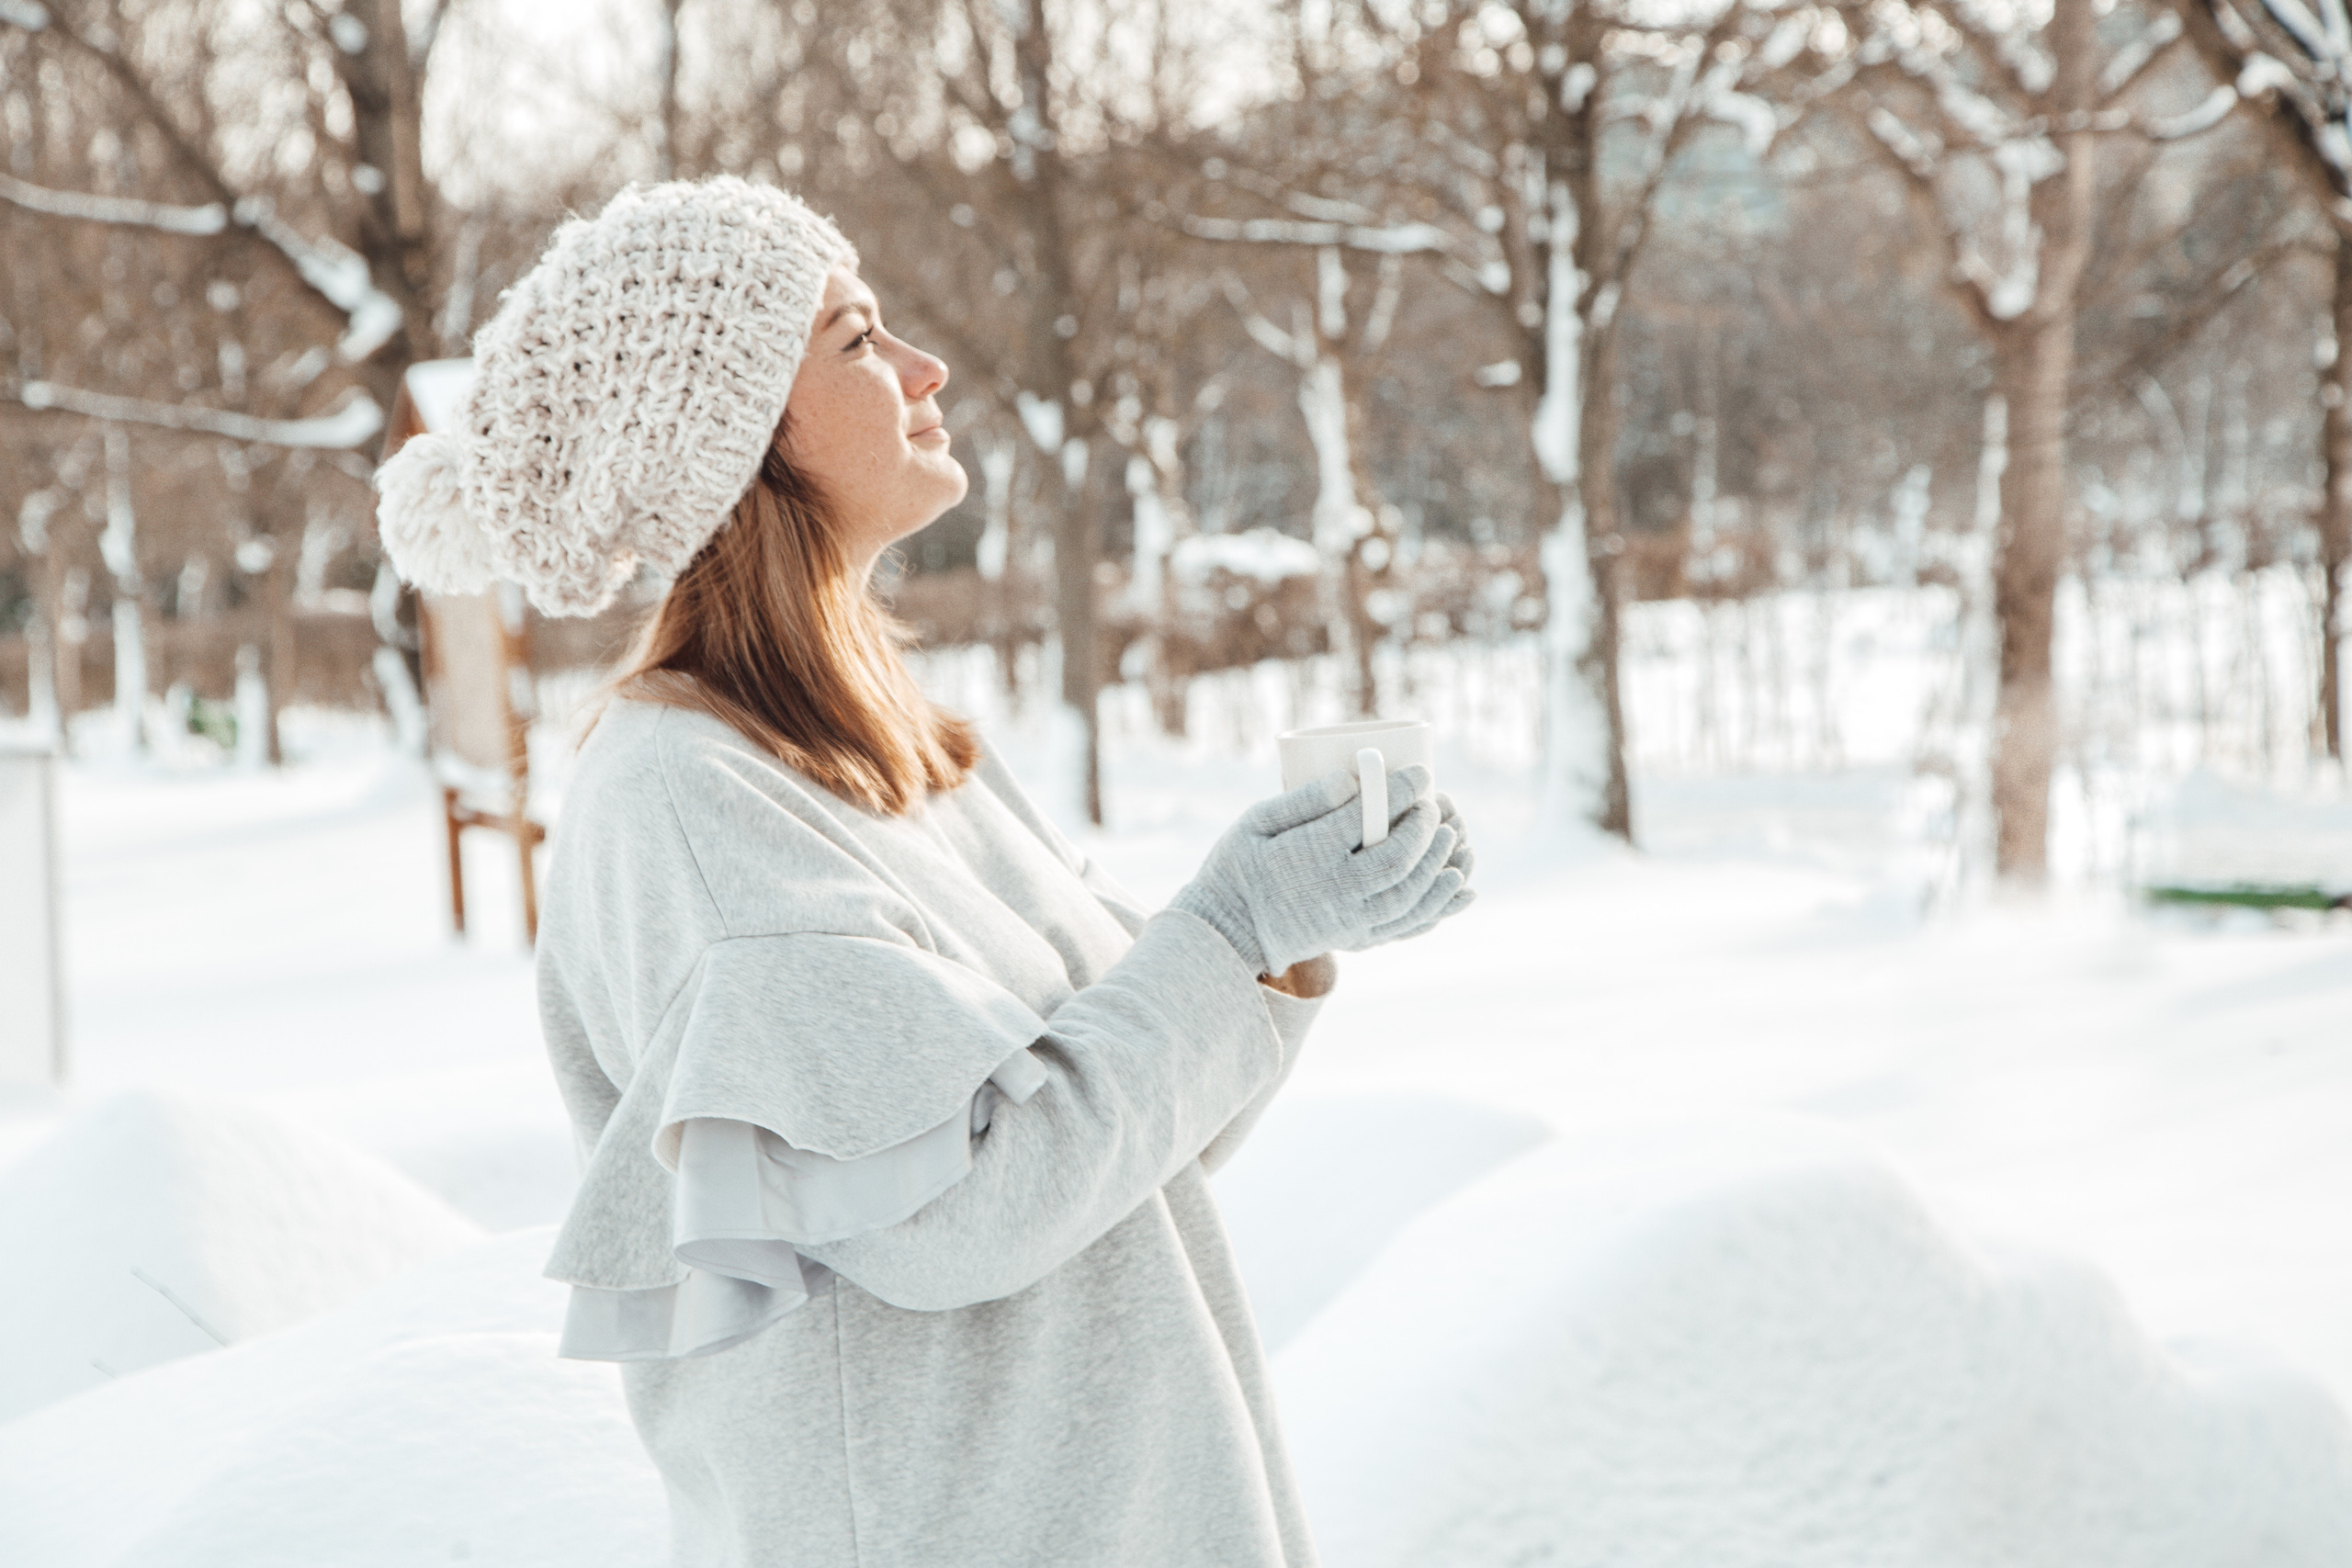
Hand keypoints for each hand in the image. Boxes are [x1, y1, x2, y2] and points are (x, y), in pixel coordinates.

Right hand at [1169, 764, 1467, 978]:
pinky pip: (1404, 926)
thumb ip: (1303, 799)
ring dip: (1437, 867)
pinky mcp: (1354, 938)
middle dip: (1425, 830)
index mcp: (1309, 854)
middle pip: (1396, 859)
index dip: (1401, 792)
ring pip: (1407, 897)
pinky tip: (1457, 887)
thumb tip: (1352, 778)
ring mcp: (1347, 920)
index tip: (1422, 774)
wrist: (1225, 931)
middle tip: (1436, 806)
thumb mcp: (1255, 822)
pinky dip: (1437, 907)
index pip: (1367, 818)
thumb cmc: (1237, 866)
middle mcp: (1333, 889)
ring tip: (1452, 839)